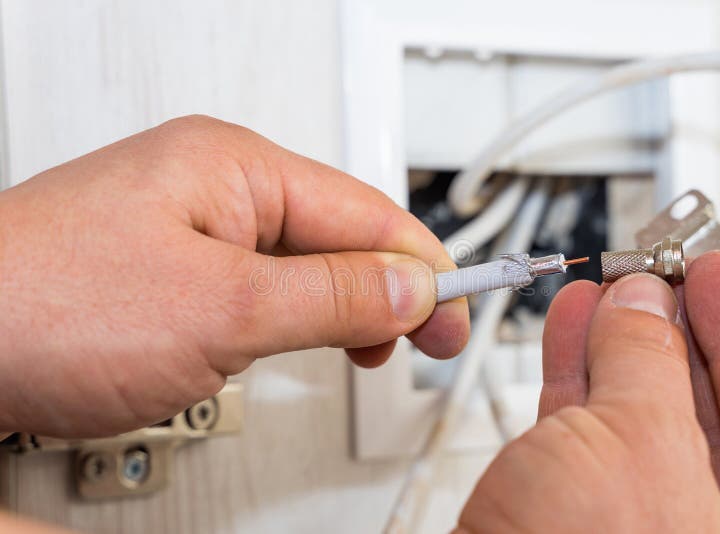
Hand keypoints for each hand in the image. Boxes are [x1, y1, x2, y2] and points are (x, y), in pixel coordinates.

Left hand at [0, 115, 468, 437]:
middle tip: (426, 342)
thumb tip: (409, 287)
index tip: (463, 314)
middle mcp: (216, 185)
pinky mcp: (171, 268)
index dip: (425, 268)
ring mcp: (192, 226)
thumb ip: (331, 296)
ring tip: (371, 349)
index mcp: (236, 167)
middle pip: (341, 233)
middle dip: (390, 289)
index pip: (368, 213)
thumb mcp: (222, 310)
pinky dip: (297, 316)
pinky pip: (263, 285)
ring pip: (305, 263)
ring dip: (346, 306)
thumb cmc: (42, 307)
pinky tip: (304, 338)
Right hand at [458, 251, 719, 531]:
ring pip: (641, 422)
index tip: (719, 272)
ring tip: (605, 291)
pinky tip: (570, 334)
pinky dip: (576, 383)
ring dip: (616, 347)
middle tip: (655, 274)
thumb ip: (644, 362)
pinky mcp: (583, 528)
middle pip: (712, 412)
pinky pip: (590, 442)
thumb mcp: (632, 451)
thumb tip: (643, 307)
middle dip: (674, 330)